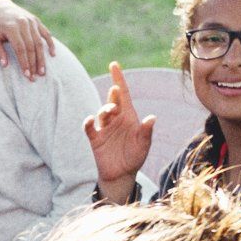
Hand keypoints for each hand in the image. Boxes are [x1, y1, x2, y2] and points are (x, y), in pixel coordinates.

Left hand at [0, 0, 55, 78]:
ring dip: (42, 58)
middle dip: (34, 64)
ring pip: (39, 42)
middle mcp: (23, 23)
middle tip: (35, 77)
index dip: (24, 63)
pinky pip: (45, 33)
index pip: (20, 49)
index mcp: (11, 28)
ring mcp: (31, 21)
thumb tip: (5, 66)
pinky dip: (50, 43)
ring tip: (42, 72)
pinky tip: (52, 55)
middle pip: (31, 47)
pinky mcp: (36, 20)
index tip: (26, 75)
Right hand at [82, 62, 154, 204]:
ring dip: (105, 109)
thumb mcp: (144, 145)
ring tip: (110, 111)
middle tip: (115, 91)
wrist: (122, 175)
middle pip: (112, 101)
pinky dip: (88, 122)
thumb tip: (152, 117)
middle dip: (113, 95)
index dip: (119, 79)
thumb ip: (146, 131)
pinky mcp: (95, 138)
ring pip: (102, 112)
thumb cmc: (135, 157)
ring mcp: (104, 128)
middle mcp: (116, 119)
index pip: (123, 94)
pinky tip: (90, 120)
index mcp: (129, 116)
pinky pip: (89, 128)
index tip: (114, 64)